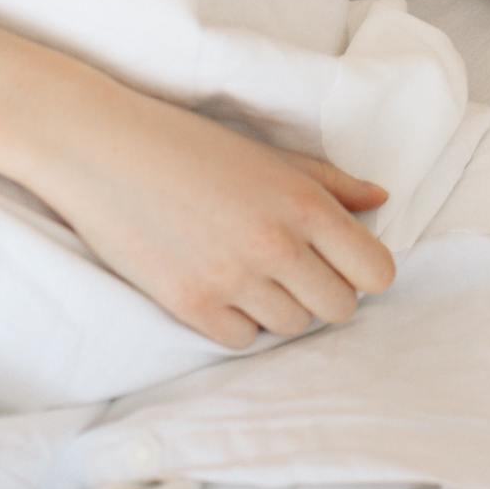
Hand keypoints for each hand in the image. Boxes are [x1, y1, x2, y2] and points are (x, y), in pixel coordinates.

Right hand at [22, 65, 397, 350]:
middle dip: (326, 291)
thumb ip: (332, 182)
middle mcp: (276, 246)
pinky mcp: (191, 306)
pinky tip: (222, 286)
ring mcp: (234, 280)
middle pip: (340, 308)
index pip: (377, 271)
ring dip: (282, 306)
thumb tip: (380, 200)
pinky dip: (239, 322)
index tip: (342, 259)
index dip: (365, 269)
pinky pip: (243, 342)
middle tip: (296, 266)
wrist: (109, 152)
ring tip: (253, 271)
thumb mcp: (272, 156)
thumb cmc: (194, 146)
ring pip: (293, 328)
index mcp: (305, 203)